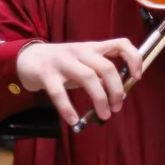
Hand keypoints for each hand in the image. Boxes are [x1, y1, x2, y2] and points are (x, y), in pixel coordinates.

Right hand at [16, 38, 142, 125]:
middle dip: (116, 89)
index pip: (120, 44)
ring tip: (104, 115)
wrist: (27, 57)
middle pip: (106, 67)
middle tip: (117, 107)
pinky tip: (73, 120)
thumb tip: (121, 93)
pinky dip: (67, 108)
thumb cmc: (62, 63)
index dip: (133, 58)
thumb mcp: (84, 63)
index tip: (137, 77)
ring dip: (100, 98)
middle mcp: (80, 51)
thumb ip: (101, 74)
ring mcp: (62, 61)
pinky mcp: (46, 73)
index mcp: (93, 48)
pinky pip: (58, 92)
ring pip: (88, 77)